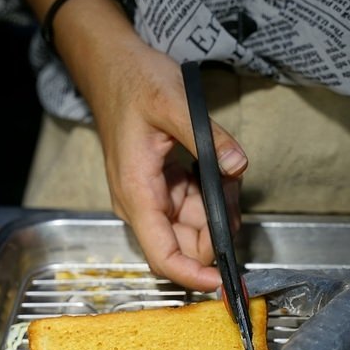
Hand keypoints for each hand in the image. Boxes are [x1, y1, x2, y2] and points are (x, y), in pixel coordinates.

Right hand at [77, 39, 247, 291]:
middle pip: (186, 245)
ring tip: (227, 173)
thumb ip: (208, 137)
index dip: (193, 276)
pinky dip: (212, 196)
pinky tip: (219, 170)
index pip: (164, 256)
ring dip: (218, 209)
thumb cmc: (134, 82)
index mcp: (137, 193)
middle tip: (234, 193)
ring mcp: (152, 198)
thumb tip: (236, 165)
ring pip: (194, 227)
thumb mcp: (174, 102)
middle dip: (217, 230)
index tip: (223, 282)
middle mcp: (142, 204)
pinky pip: (193, 207)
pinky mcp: (162, 189)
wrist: (112, 67)